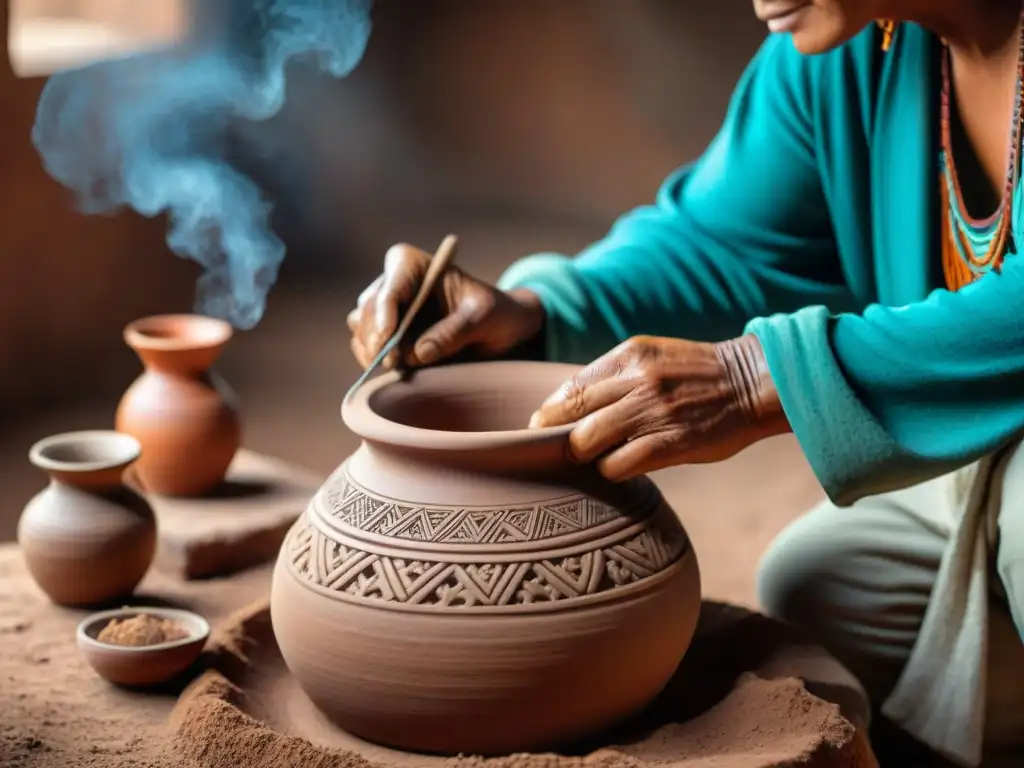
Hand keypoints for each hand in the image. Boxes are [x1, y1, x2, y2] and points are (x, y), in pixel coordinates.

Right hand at [348, 243, 545, 369]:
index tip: (389, 338)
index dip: (385, 312)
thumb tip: (418, 353)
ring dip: (371, 348)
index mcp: (414, 265)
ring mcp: (386, 307)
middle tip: (392, 363)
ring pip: (361, 325)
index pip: (391, 286)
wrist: (499, 327)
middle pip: (369, 308)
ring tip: (394, 367)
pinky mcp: (385, 331)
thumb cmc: (494, 312)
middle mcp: (393, 281)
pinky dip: (371, 357)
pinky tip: (391, 370)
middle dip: (376, 336)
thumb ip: (454, 332)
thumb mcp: (484, 318)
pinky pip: (364, 343)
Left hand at [528, 334, 789, 481]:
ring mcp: (653, 412)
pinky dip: (610, 471)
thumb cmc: (696, 376)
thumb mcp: (652, 358)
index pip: (568, 388)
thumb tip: (566, 406)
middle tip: (556, 452)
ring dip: (582, 456)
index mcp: (628, 356)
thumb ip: (612, 377)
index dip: (549, 414)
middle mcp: (637, 380)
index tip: (545, 430)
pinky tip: (620, 468)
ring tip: (592, 460)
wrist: (753, 383)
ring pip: (586, 442)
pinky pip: (619, 464)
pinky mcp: (671, 443)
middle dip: (555, 438)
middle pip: (568, 415)